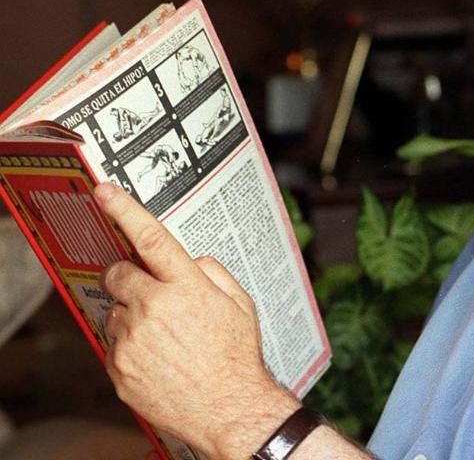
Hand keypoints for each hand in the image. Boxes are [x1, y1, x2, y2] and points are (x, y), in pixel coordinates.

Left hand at [96, 182, 298, 457]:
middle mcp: (155, 308)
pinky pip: (112, 345)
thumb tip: (190, 261)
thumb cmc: (237, 357)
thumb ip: (212, 273)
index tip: (104, 191)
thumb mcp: (241, 304)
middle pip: (118, 273)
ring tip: (164, 338)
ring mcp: (132, 339)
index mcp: (187, 287)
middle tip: (149, 293)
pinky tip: (158, 359)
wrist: (228, 409)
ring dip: (131, 316)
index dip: (126, 210)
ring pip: (115, 311)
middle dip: (128, 276)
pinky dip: (130, 347)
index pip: (152, 239)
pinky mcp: (119, 367)